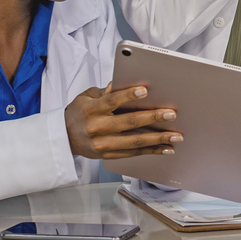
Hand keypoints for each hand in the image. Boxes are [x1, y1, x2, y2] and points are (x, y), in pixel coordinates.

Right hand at [64, 85, 182, 159]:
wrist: (64, 137)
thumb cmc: (79, 113)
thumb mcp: (86, 97)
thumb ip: (104, 92)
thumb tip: (118, 84)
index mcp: (92, 110)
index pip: (111, 101)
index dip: (128, 96)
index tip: (144, 90)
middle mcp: (98, 128)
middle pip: (128, 122)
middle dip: (153, 118)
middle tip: (171, 114)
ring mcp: (104, 144)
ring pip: (135, 142)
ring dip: (158, 139)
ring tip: (176, 136)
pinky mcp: (109, 154)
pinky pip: (133, 153)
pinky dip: (151, 151)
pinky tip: (165, 148)